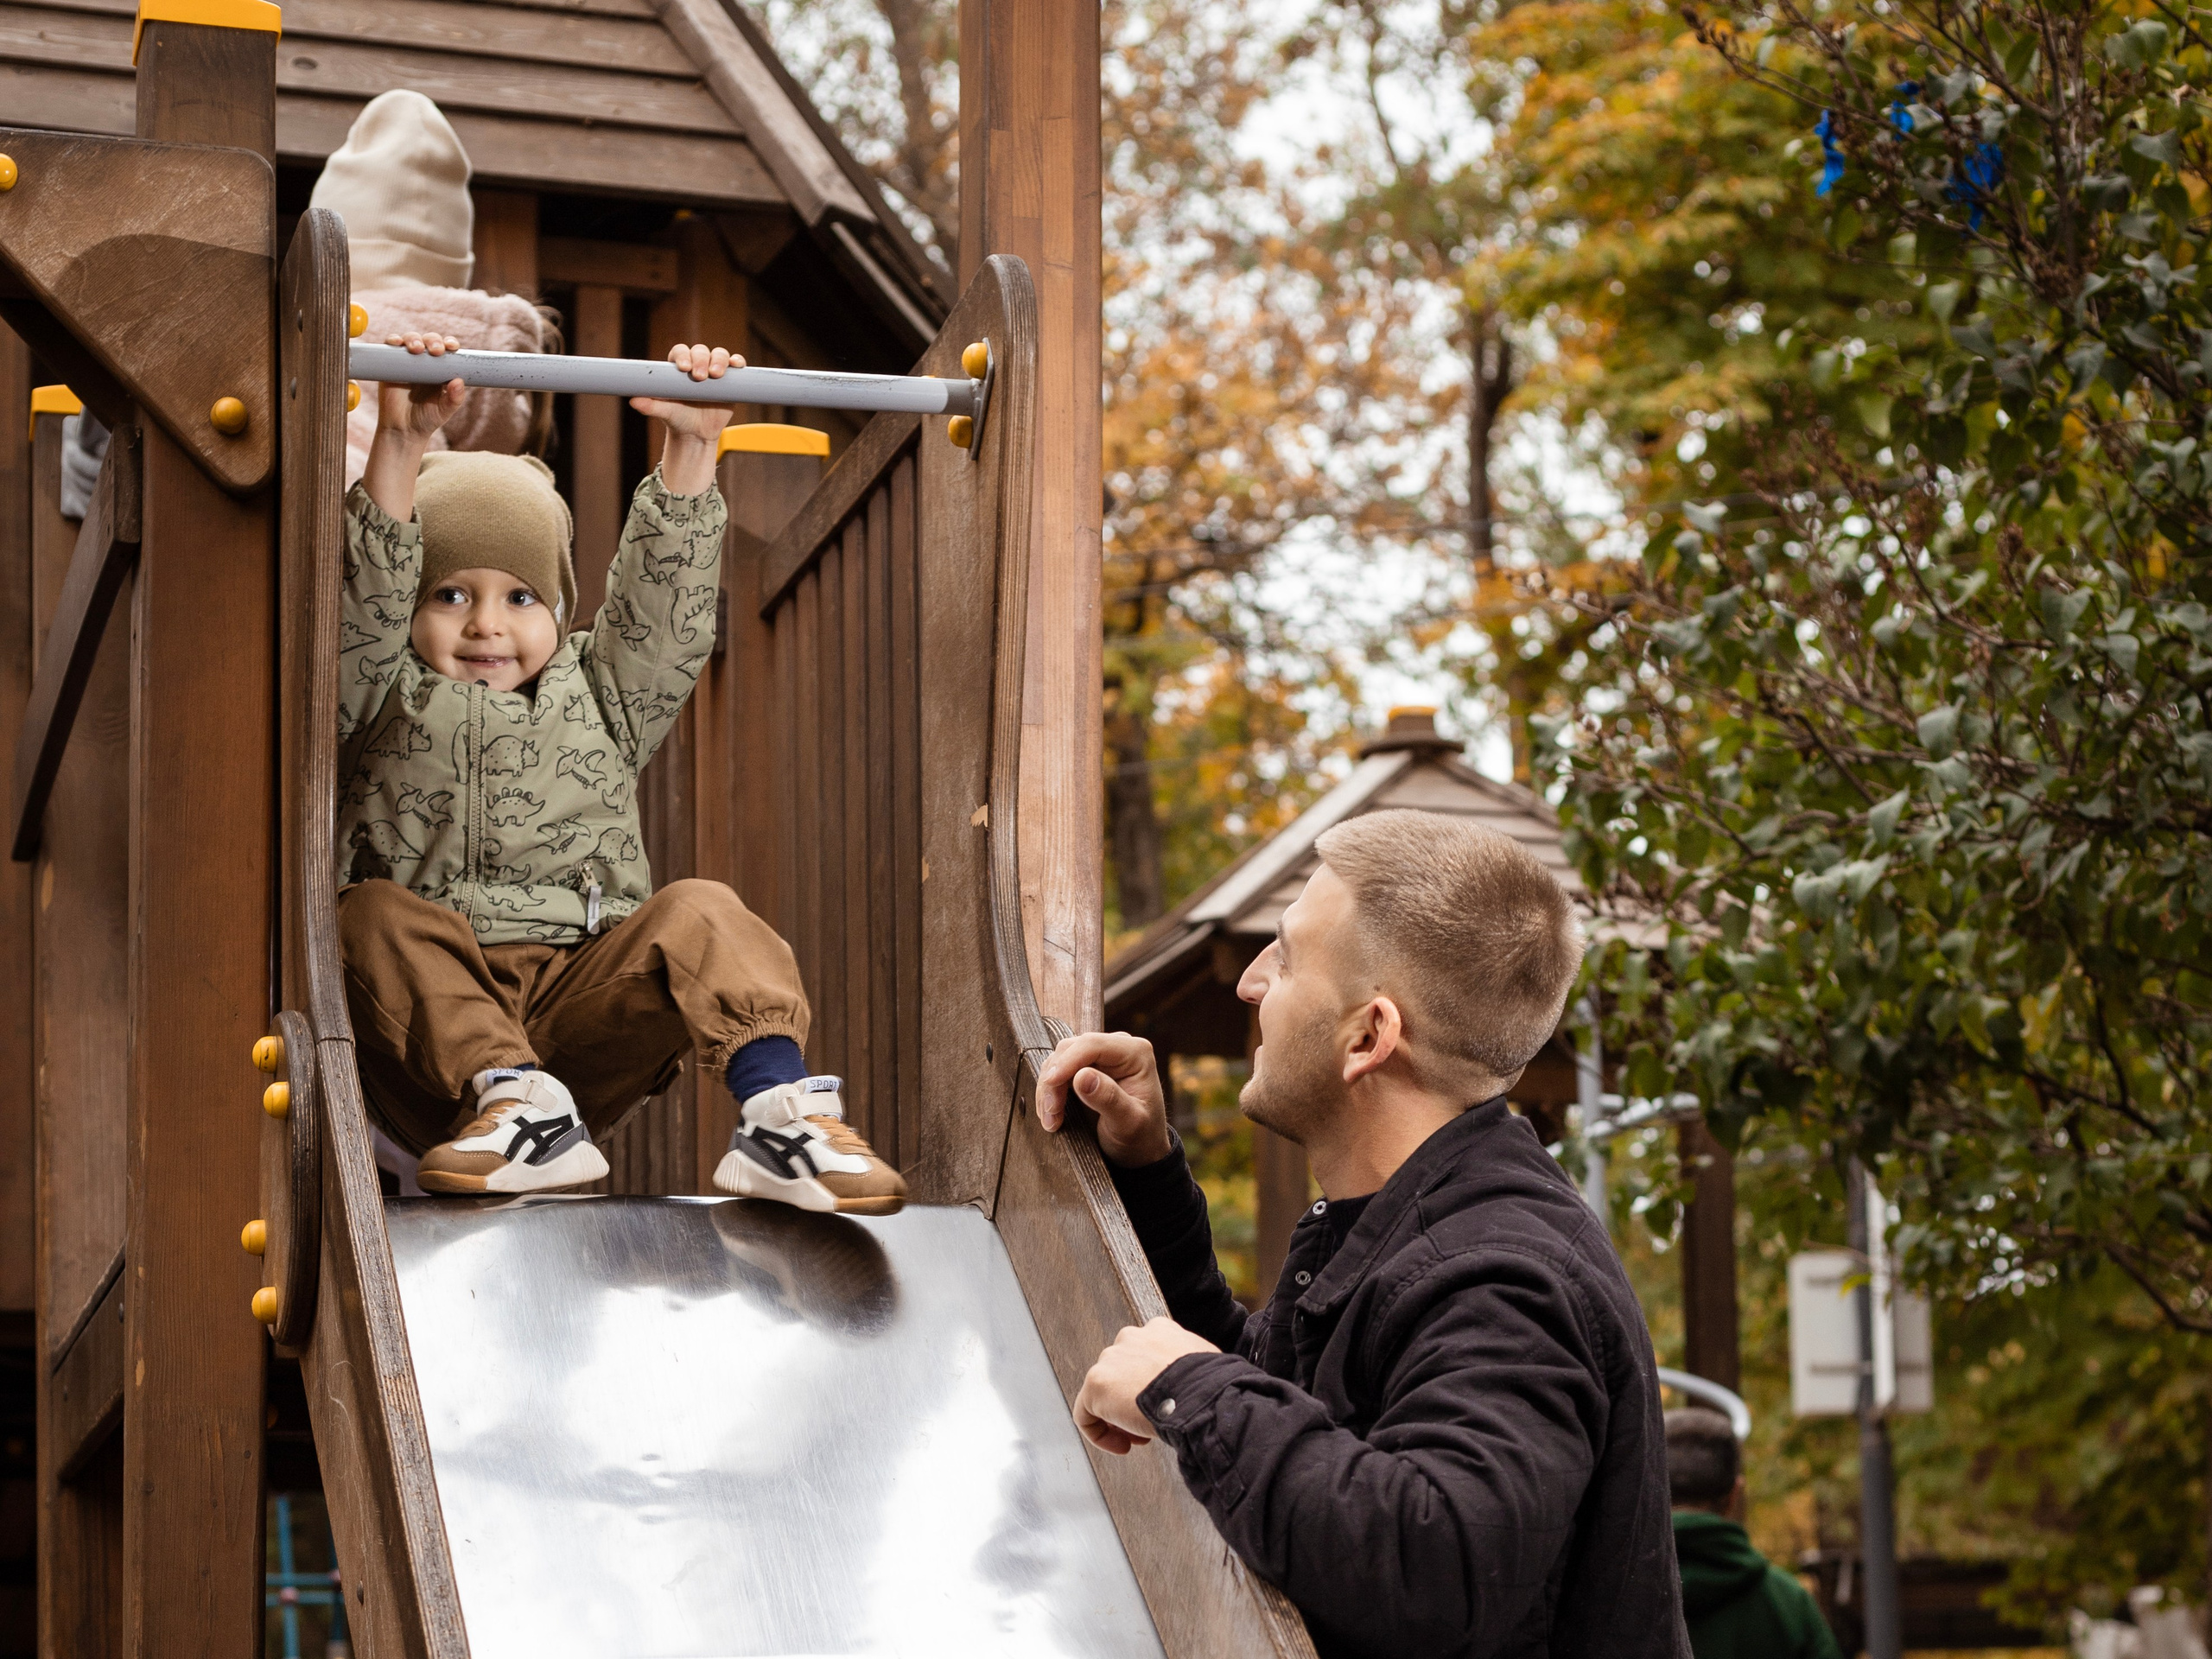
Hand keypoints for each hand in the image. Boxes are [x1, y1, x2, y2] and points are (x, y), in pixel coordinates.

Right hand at [374, 332, 465, 443]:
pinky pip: (390, 347)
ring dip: (413, 339)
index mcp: (441, 369)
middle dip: (433, 341)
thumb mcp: (444, 410)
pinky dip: (392, 341)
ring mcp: (406, 361)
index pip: (447, 350)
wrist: (402, 430)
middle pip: (429, 341)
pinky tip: (396, 343)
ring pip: (410, 339)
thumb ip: (454, 398)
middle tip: (436, 351)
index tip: (452, 347)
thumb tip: (458, 381)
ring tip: (417, 349)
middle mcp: (425, 362)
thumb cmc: (427, 419)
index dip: (450, 343)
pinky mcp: (389, 364)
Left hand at [637, 343, 739, 497]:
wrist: (697, 433)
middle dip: (701, 360)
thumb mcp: (664, 412)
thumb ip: (650, 405)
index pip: (680, 352)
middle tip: (700, 377)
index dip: (682, 355)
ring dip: (719, 360)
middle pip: (700, 351)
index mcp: (678, 367)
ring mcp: (714, 370)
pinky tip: (737, 366)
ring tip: (716, 374)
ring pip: (719, 354)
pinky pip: (735, 365)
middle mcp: (697, 364)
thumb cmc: (678, 419)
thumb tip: (633, 400)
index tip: (683, 368)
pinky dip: (737, 362)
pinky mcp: (731, 379)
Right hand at [1037, 1032, 1172, 1167]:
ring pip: (1059, 1060)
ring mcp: (1099, 1056)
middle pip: (1070, 1049)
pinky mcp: (1084, 1068)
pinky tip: (1051, 1114)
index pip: (1092, 1044)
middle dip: (1055, 1080)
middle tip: (1051, 1112)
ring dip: (1048, 1089)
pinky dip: (1049, 1092)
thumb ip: (1109, 1099)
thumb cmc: (1141, 1137)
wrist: (1139, 1150)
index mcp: (1135, 1053)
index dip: (1067, 1062)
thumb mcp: (1129, 1123)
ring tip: (1051, 1120)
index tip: (1050, 1083)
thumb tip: (1082, 1076)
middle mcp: (1117, 1048)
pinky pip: (1057, 1071)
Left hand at [1073, 1317, 1218, 1454]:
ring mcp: (1110, 1359)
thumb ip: (1188, 1368)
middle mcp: (1130, 1338)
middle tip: (1150, 1424)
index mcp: (1159, 1330)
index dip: (1151, 1386)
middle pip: (1121, 1374)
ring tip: (1140, 1438)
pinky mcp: (1095, 1384)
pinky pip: (1086, 1415)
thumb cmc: (1211, 1386)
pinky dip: (1100, 1434)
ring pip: (1103, 1394)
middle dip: (1133, 1401)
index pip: (1143, 1357)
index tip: (1163, 1406)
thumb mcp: (1206, 1365)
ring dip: (1119, 1419)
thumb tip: (1191, 1387)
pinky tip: (1123, 1446)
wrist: (1199, 1396)